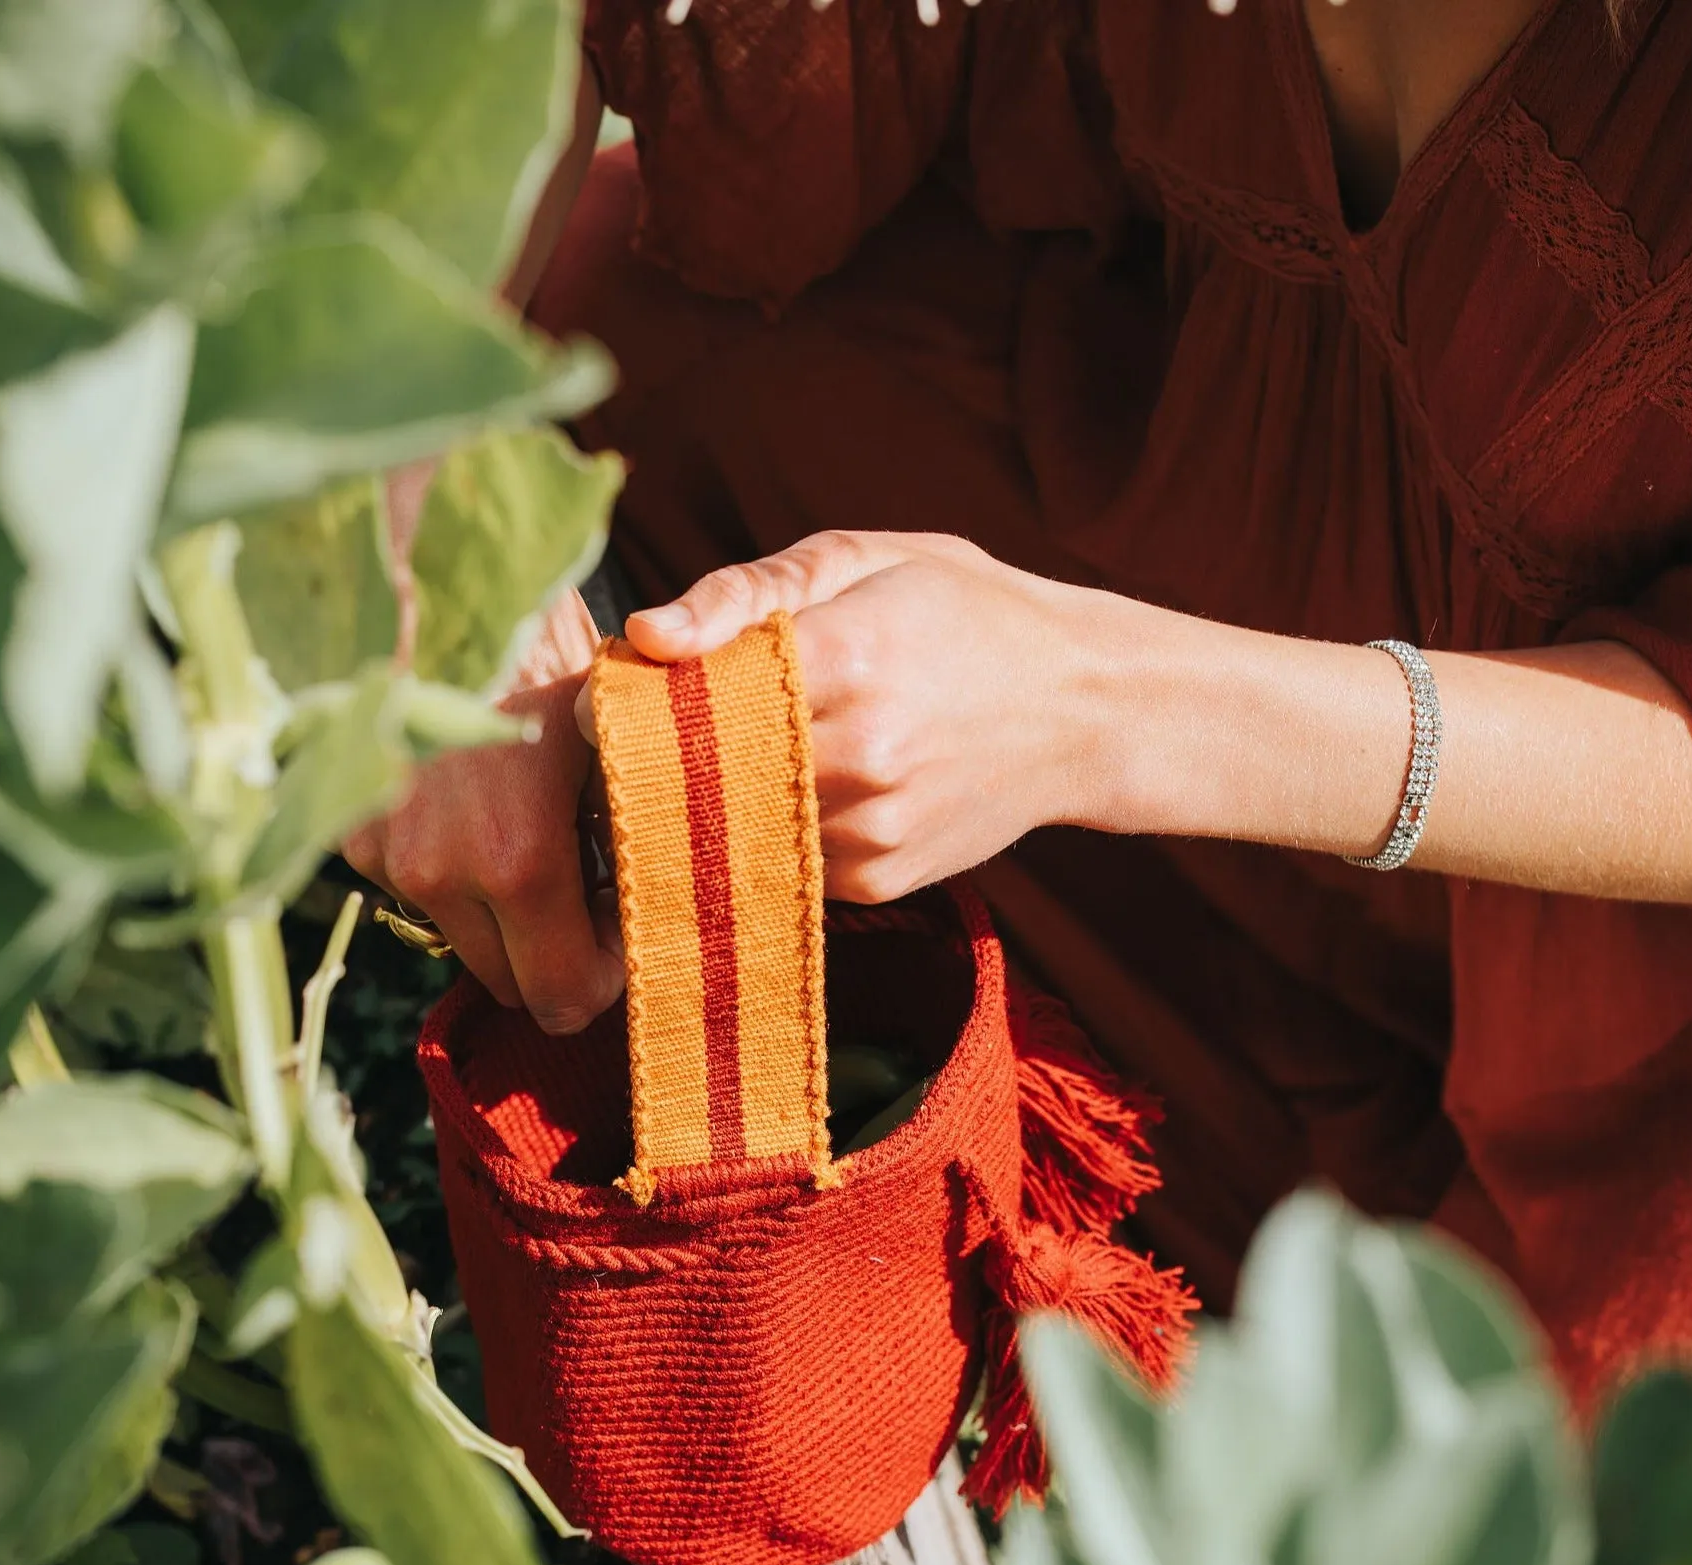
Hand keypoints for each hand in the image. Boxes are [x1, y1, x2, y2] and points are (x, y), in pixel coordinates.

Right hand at [343, 588, 624, 1031]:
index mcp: (516, 861)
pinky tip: (486, 819)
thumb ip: (645, 848)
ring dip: (511, 921)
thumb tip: (667, 922)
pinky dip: (461, 880)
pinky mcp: (356, 841)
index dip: (608, 974)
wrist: (449, 589)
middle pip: (515, 987)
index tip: (626, 922)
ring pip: (468, 948)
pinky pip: (426, 900)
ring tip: (543, 843)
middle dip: (562, 953)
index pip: (565, 998)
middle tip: (594, 887)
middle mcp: (439, 873)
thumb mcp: (623, 749)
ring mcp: (388, 859)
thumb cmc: (560, 661)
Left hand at [609, 532, 1114, 902]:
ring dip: (709, 801)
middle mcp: (862, 755)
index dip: (637, 703)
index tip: (608, 698)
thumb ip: (747, 594)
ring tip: (726, 757)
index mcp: (851, 657)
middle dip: (659, 761)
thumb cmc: (964, 613)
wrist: (1084, 710)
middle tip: (640, 738)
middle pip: (701, 775)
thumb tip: (647, 635)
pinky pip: (781, 860)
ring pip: (734, 826)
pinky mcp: (879, 879)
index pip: (694, 698)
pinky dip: (767, 829)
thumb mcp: (864, 559)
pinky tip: (795, 790)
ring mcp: (872, 829)